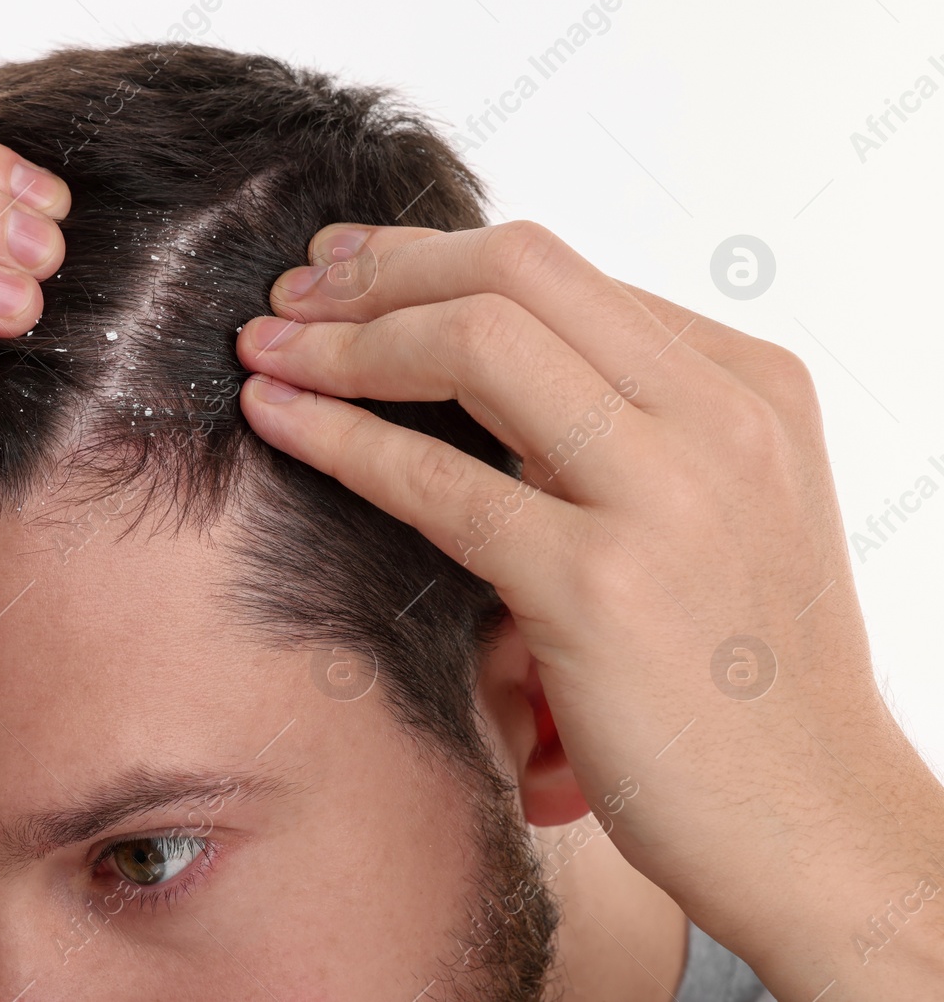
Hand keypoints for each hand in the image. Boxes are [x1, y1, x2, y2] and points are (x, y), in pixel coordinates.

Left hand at [234, 220, 943, 997]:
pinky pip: (439, 481)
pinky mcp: (601, 585)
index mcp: (745, 384)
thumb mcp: (715, 514)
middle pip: (514, 271)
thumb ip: (625, 431)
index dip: (432, 258)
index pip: (559, 271)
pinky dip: (340, 437)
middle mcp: (718, 413)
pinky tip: (277, 420)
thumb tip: (475, 366)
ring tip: (263, 349)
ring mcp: (665, 492)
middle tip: (290, 295)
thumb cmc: (749, 681)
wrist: (817, 823)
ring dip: (345, 340)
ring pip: (474, 344)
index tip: (347, 270)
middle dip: (381, 270)